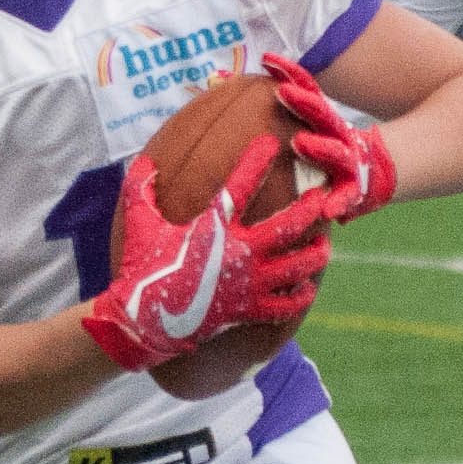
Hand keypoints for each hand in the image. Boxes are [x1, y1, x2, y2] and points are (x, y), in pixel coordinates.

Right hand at [77, 145, 328, 372]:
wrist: (146, 320)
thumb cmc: (142, 267)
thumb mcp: (139, 225)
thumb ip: (140, 190)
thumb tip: (143, 161)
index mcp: (214, 227)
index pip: (239, 185)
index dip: (256, 161)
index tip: (272, 142)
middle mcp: (239, 252)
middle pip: (288, 225)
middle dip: (310, 208)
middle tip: (322, 197)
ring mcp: (248, 283)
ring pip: (297, 265)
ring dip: (315, 254)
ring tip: (323, 245)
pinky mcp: (249, 310)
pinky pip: (286, 305)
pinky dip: (300, 296)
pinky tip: (306, 287)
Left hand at [258, 53, 395, 220]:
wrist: (375, 177)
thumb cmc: (328, 151)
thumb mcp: (311, 128)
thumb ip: (280, 110)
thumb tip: (225, 83)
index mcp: (324, 119)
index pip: (308, 90)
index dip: (290, 73)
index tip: (267, 58)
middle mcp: (337, 136)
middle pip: (321, 114)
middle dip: (302, 102)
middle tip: (282, 91)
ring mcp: (348, 162)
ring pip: (333, 152)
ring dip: (318, 147)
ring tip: (300, 142)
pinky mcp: (354, 192)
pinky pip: (346, 198)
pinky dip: (339, 203)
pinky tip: (330, 211)